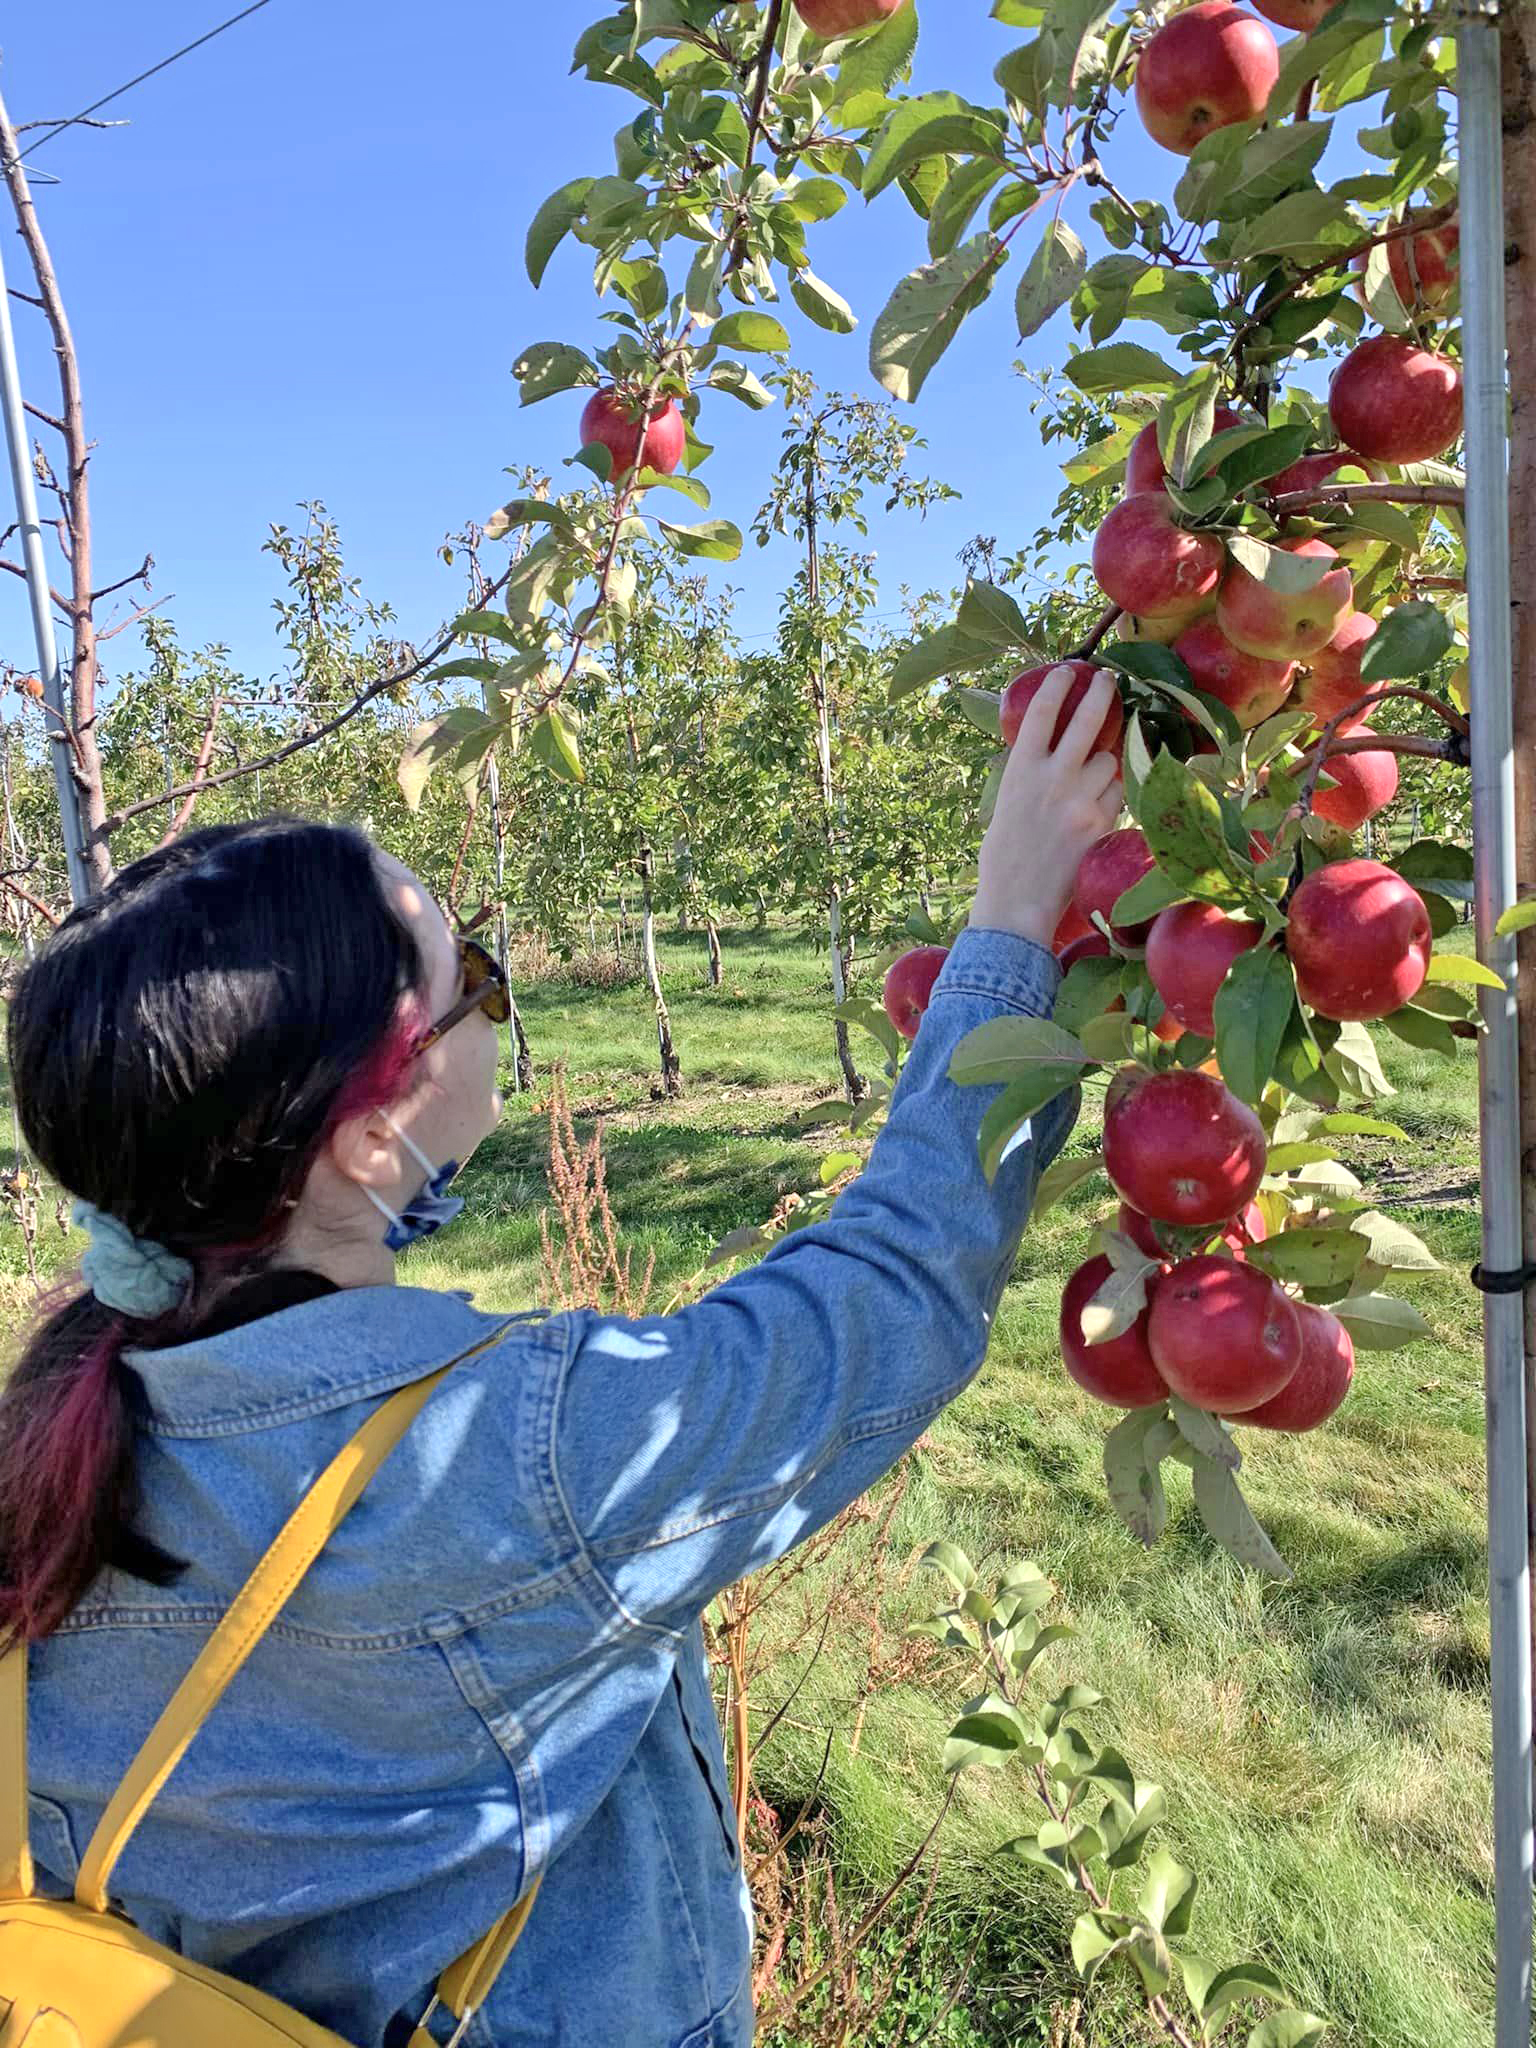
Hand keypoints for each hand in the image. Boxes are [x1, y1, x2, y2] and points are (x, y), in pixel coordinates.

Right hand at [970, 664, 1124, 947]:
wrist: (1017, 902)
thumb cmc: (1004, 856)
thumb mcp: (1006, 804)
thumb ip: (1030, 774)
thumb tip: (1054, 750)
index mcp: (1020, 770)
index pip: (1042, 712)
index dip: (1058, 685)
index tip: (1068, 670)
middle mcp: (1052, 778)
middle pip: (1087, 720)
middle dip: (1101, 693)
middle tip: (1109, 679)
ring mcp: (1080, 800)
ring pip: (1108, 761)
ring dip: (1104, 765)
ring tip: (1088, 785)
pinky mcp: (1100, 823)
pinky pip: (1117, 796)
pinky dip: (1111, 797)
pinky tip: (1097, 811)